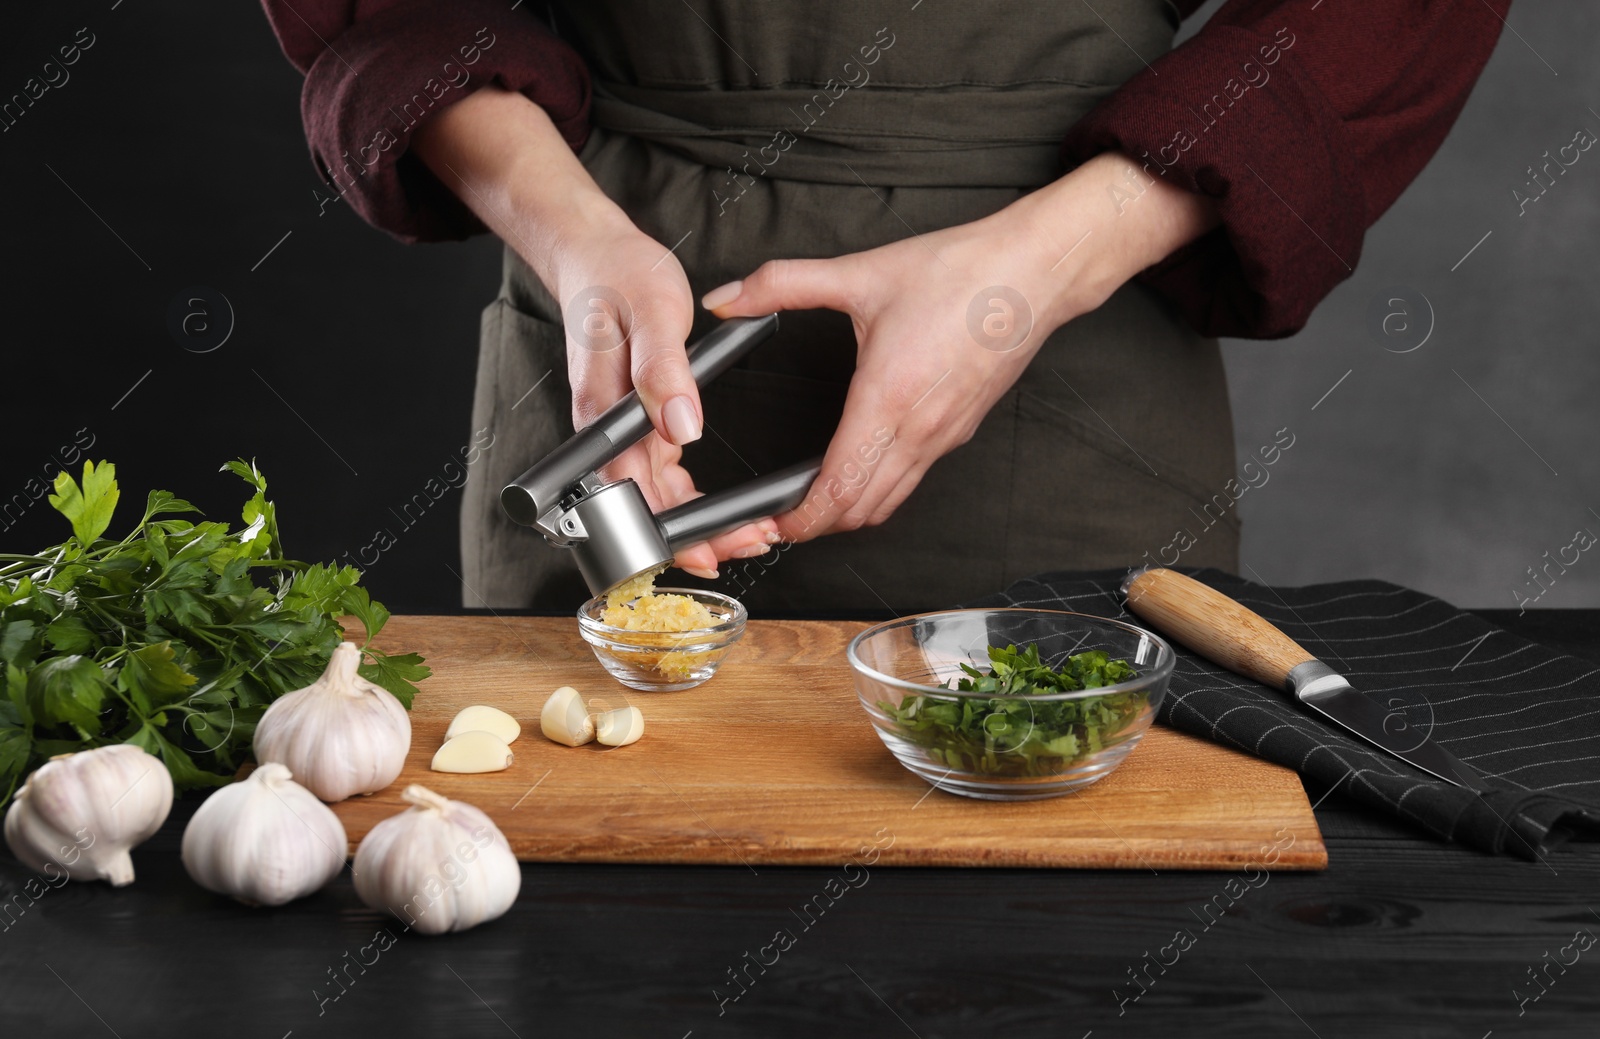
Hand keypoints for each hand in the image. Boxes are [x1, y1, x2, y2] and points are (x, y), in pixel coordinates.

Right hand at [413, 87, 775, 575]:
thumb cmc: (617, 277)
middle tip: (746, 546)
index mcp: (602, 411)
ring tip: (746, 534)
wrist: (596, 254)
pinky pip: (660, 474)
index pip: (628, 492)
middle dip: (693, 537)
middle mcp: (606, 430)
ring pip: (655, 496)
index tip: (704, 554)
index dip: (665, 531)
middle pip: (644, 505)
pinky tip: (722, 507)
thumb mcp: (652, 313)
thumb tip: (681, 425)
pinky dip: (691, 495)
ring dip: (697, 521)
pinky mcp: (636, 422)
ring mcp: (620, 430)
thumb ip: (664, 371)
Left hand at [704, 151, 1219, 541]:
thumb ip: (782, 283)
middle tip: (782, 518)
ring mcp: (944, 436)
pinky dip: (880, 489)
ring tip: (815, 501)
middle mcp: (919, 430)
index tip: (773, 523)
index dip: (802, 518)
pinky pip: (913, 478)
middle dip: (818, 523)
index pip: (839, 489)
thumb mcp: (860, 273)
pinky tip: (862, 466)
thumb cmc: (962, 273)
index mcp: (887, 399)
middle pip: (862, 511)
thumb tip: (728, 295)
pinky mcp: (960, 430)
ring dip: (851, 511)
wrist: (1035, 272)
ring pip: (890, 501)